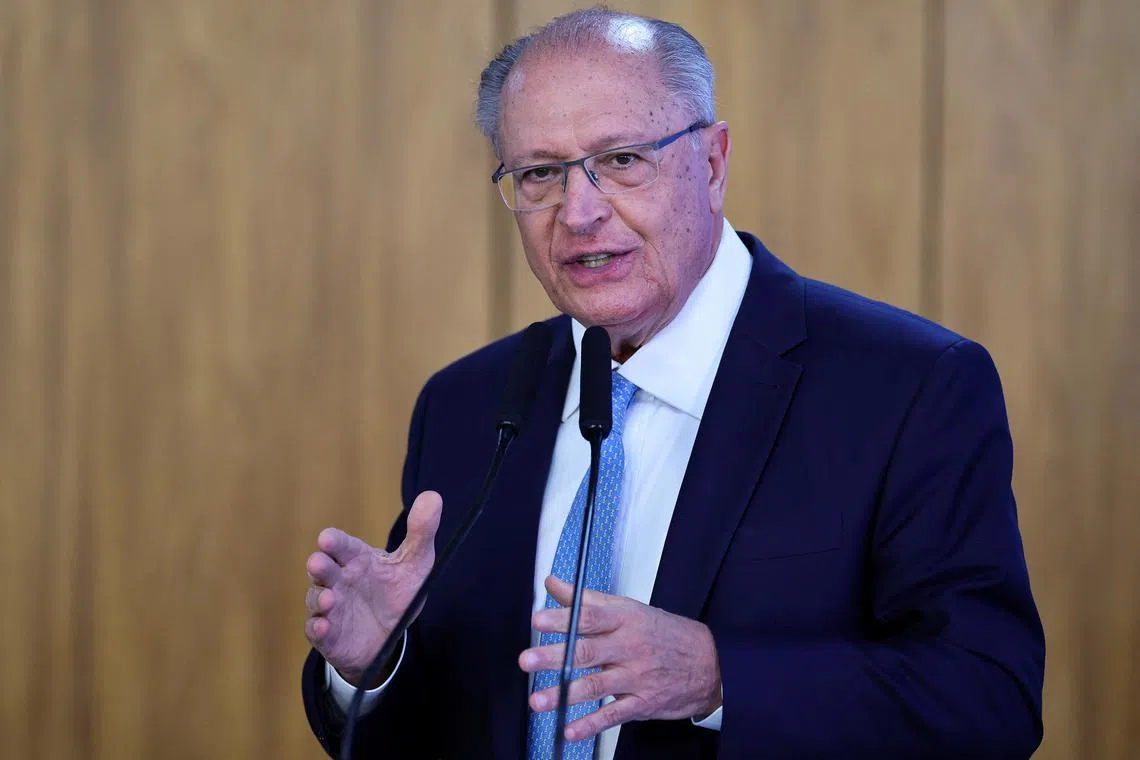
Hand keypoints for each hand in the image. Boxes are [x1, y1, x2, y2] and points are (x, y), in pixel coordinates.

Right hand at [304, 490, 442, 684]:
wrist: (391, 634)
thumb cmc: (397, 592)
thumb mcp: (415, 563)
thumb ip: (421, 532)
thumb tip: (434, 496)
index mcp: (356, 558)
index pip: (341, 545)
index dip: (333, 541)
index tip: (327, 538)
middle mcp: (338, 579)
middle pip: (323, 568)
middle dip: (319, 565)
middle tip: (317, 562)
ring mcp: (330, 607)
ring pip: (316, 599)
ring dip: (319, 598)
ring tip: (329, 599)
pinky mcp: (327, 634)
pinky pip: (317, 630)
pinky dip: (317, 629)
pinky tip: (323, 627)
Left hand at [519, 576, 721, 741]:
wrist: (711, 663)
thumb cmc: (664, 633)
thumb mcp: (629, 609)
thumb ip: (587, 599)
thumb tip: (553, 584)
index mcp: (625, 619)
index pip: (590, 616)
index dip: (563, 618)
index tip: (539, 620)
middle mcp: (629, 647)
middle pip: (587, 650)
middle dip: (555, 656)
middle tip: (528, 660)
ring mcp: (635, 677)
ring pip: (595, 685)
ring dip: (564, 694)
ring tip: (538, 700)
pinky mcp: (642, 703)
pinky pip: (613, 715)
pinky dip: (591, 724)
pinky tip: (570, 729)